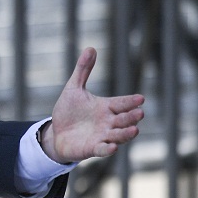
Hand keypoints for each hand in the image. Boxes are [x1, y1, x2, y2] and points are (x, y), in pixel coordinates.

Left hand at [41, 47, 143, 163]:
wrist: (56, 133)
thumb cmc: (68, 112)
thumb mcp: (74, 89)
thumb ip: (83, 70)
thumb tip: (91, 48)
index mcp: (106, 107)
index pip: (122, 103)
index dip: (131, 101)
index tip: (141, 98)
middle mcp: (108, 122)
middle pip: (124, 119)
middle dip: (132, 117)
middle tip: (139, 113)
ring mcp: (102, 136)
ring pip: (119, 135)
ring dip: (126, 133)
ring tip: (134, 130)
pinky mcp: (92, 148)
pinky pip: (103, 149)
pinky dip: (108, 149)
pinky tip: (113, 147)